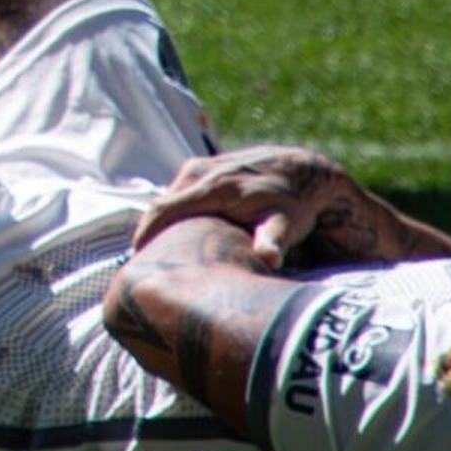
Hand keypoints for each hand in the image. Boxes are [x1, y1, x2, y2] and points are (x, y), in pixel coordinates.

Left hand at [133, 144, 450, 268]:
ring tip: (186, 260)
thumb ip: (191, 212)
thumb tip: (148, 246)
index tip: (130, 266)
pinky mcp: (290, 210)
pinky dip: (270, 242)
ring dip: (204, 230)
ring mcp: (256, 192)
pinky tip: (265, 257)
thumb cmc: (262, 194)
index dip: (144, 235)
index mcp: (201, 176)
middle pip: (178, 205)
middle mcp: (223, 179)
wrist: (319, 177)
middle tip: (143, 274)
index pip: (161, 205)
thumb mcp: (220, 196)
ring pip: (225, 206)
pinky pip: (277, 229)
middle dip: (159, 234)